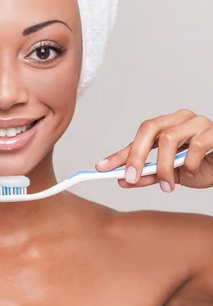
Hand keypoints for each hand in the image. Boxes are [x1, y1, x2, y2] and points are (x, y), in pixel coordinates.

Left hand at [95, 109, 212, 191]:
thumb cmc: (203, 167)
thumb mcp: (171, 175)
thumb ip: (149, 175)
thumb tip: (123, 180)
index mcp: (168, 126)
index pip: (138, 137)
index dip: (120, 154)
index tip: (102, 167)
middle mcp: (181, 119)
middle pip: (149, 128)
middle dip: (135, 155)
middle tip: (130, 178)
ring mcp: (198, 123)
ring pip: (168, 139)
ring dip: (163, 167)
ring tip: (167, 186)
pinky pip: (195, 146)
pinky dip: (188, 165)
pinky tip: (190, 173)